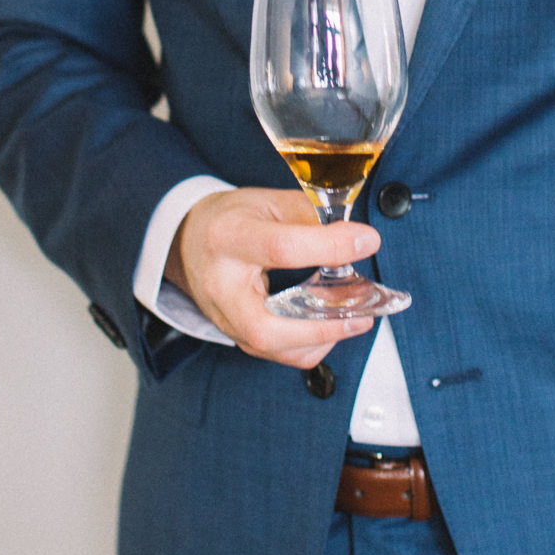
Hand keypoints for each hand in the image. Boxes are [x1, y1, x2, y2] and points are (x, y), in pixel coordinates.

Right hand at [165, 187, 377, 367]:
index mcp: (229, 236)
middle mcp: (220, 283)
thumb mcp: (267, 200)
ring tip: (355, 319)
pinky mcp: (233, 333)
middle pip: (264, 326)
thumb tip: (354, 235)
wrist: (187, 239)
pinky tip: (330, 328)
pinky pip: (272, 354)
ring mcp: (223, 315)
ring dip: (320, 340)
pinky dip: (307, 347)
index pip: (282, 248)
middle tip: (360, 312)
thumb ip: (309, 216)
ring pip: (269, 348)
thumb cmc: (230, 217)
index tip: (366, 241)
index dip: (330, 246)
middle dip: (320, 328)